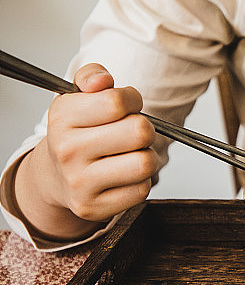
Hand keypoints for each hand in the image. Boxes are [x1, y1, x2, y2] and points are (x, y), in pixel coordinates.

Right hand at [13, 64, 157, 240]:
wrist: (56, 177)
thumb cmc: (77, 132)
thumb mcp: (77, 97)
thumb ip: (91, 76)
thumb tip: (102, 81)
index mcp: (62, 118)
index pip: (117, 101)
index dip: (132, 100)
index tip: (126, 106)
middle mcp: (67, 151)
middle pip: (140, 131)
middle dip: (144, 129)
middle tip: (131, 134)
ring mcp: (79, 182)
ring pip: (145, 163)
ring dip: (147, 157)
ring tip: (131, 154)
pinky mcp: (93, 207)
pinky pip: (142, 190)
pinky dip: (141, 182)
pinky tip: (125, 176)